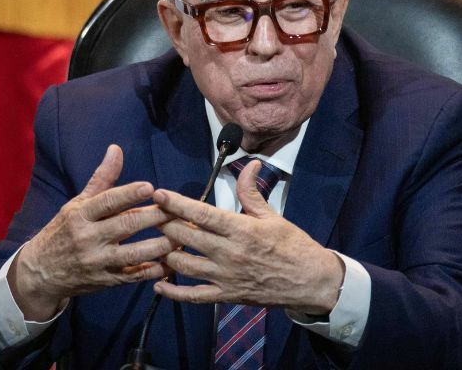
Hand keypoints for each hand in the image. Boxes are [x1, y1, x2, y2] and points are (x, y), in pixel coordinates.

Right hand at [6, 144, 170, 320]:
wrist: (43, 271)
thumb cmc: (63, 231)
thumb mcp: (76, 204)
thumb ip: (101, 180)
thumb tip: (116, 149)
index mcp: (79, 215)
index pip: (107, 201)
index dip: (129, 194)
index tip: (151, 187)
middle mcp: (88, 238)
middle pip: (126, 225)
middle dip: (154, 217)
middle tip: (177, 211)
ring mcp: (97, 261)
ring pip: (134, 254)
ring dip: (160, 245)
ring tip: (181, 237)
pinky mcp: (106, 281)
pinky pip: (134, 276)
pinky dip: (154, 270)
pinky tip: (171, 262)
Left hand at [152, 159, 344, 315]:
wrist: (311, 282)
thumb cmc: (292, 245)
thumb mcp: (272, 216)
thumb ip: (251, 192)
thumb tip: (250, 164)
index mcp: (241, 229)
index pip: (202, 214)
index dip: (176, 203)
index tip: (157, 194)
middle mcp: (230, 253)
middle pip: (186, 237)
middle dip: (165, 225)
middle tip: (150, 216)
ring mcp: (226, 276)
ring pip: (184, 265)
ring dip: (165, 253)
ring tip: (154, 242)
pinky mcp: (227, 295)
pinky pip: (194, 296)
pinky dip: (174, 293)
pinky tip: (158, 284)